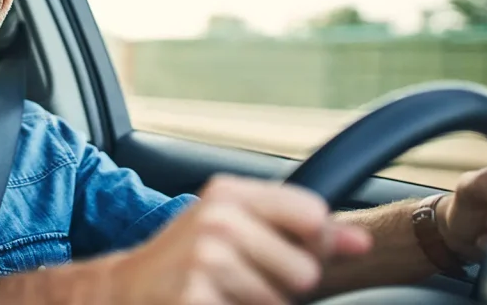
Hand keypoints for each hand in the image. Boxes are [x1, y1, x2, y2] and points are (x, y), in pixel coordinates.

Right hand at [112, 175, 371, 304]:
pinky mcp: (197, 298)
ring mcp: (206, 260)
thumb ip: (297, 229)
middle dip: (283, 285)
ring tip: (224, 293)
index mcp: (228, 193)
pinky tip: (212, 304)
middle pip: (305, 270)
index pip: (312, 214)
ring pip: (280, 303)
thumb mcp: (233, 226)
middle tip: (243, 278)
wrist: (126, 289)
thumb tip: (361, 242)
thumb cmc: (187, 259)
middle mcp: (218, 220)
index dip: (316, 243)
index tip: (296, 252)